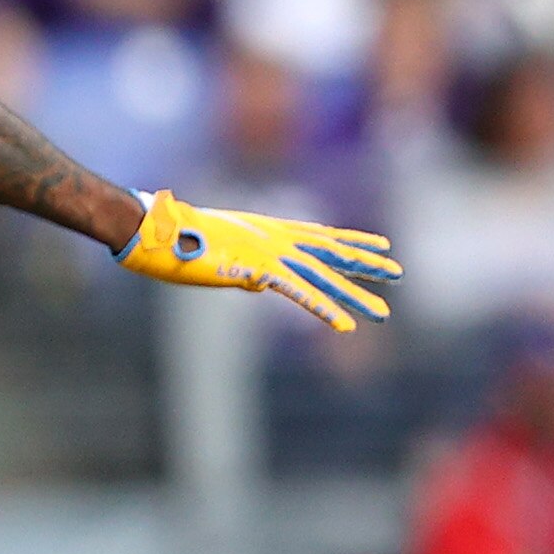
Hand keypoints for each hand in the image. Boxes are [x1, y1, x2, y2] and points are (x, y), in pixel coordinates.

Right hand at [114, 190, 401, 331]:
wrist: (156, 228)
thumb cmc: (172, 237)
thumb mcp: (215, 250)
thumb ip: (243, 267)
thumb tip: (258, 285)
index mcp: (267, 228)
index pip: (320, 235)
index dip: (352, 241)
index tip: (382, 245)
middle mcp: (275, 237)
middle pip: (330, 253)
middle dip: (366, 265)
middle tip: (398, 275)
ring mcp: (268, 253)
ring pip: (322, 277)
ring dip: (354, 296)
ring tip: (383, 313)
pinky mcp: (257, 270)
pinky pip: (299, 294)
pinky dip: (323, 310)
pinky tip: (346, 325)